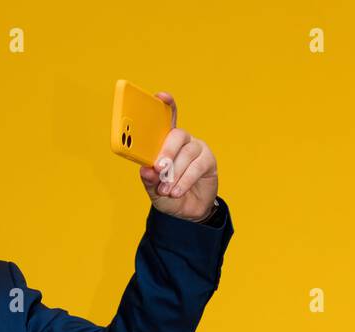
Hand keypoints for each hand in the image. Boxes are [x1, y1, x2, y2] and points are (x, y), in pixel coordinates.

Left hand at [138, 92, 218, 221]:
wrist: (188, 212)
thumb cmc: (169, 194)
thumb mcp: (154, 190)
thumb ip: (149, 180)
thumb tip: (146, 170)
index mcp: (166, 142)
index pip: (167, 118)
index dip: (166, 105)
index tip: (161, 96)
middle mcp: (182, 141)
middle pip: (177, 135)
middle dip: (167, 151)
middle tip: (159, 168)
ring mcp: (197, 149)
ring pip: (187, 154)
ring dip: (175, 173)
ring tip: (166, 189)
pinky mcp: (208, 161)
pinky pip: (197, 167)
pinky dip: (185, 181)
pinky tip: (177, 191)